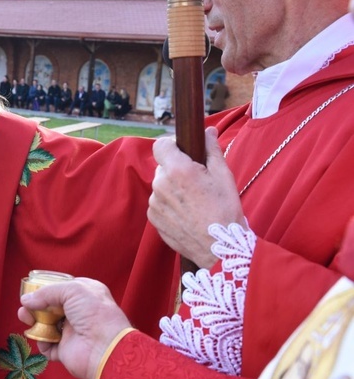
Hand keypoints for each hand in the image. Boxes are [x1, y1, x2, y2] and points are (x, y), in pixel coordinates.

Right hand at [18, 278, 130, 378]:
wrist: (104, 348)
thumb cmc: (94, 313)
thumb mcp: (72, 290)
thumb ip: (47, 292)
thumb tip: (26, 300)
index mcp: (85, 295)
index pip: (62, 290)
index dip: (47, 290)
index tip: (33, 292)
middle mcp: (78, 313)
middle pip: (50, 308)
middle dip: (35, 307)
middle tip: (25, 308)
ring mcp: (71, 332)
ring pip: (46, 325)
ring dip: (34, 322)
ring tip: (25, 319)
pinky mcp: (65, 350)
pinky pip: (47, 345)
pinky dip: (41, 341)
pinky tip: (40, 337)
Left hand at [147, 126, 243, 268]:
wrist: (219, 247)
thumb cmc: (225, 210)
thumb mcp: (224, 176)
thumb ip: (211, 149)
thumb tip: (208, 131)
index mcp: (177, 170)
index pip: (160, 145)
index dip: (171, 146)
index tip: (183, 153)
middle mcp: (160, 185)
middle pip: (162, 167)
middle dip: (176, 169)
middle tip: (196, 182)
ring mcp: (155, 203)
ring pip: (160, 186)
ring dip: (172, 189)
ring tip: (193, 202)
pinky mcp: (153, 219)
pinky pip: (158, 204)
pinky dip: (169, 205)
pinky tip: (186, 214)